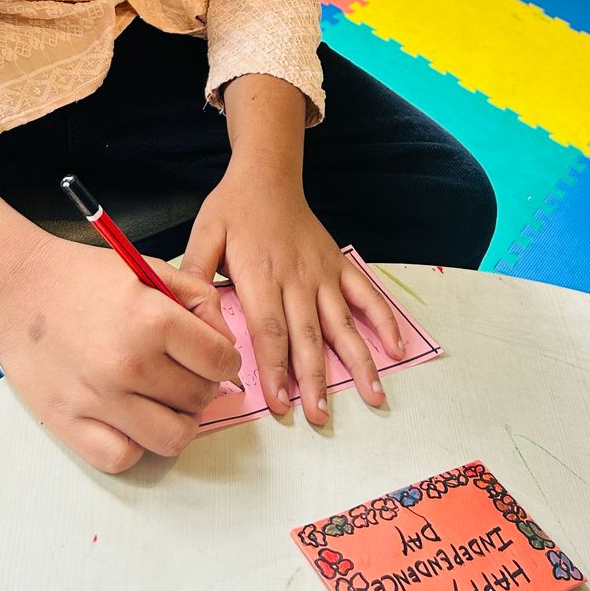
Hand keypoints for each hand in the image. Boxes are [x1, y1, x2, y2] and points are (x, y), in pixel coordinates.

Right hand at [0, 233, 242, 473]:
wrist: (18, 288)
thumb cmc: (83, 277)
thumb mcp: (149, 269)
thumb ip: (198, 299)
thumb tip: (224, 340)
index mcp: (154, 321)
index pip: (220, 361)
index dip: (226, 360)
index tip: (215, 359)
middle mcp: (130, 365)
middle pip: (199, 399)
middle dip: (202, 387)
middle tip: (185, 374)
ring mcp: (99, 399)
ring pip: (171, 438)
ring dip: (178, 422)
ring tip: (164, 401)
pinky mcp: (69, 423)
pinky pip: (122, 458)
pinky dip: (133, 445)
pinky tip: (129, 419)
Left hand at [179, 165, 404, 426]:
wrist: (268, 173)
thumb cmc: (232, 208)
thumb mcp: (204, 235)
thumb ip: (195, 275)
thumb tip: (192, 318)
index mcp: (260, 274)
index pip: (270, 330)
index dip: (276, 368)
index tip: (281, 403)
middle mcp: (296, 278)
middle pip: (308, 335)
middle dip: (316, 379)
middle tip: (321, 416)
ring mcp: (322, 273)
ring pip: (342, 323)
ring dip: (358, 361)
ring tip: (372, 396)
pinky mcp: (339, 265)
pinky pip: (366, 294)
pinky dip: (383, 320)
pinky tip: (397, 349)